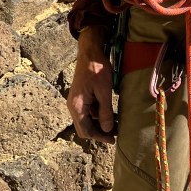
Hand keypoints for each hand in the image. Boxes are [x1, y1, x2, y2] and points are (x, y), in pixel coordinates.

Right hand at [67, 26, 116, 142]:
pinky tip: (111, 113)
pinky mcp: (82, 96)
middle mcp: (74, 106)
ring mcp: (77, 101)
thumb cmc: (97, 69)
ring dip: (100, 123)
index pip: (86, 130)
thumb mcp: (104, 90)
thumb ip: (105, 111)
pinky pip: (89, 110)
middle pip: (85, 127)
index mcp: (76, 106)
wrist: (90, 51)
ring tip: (117, 124)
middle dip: (100, 132)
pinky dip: (99, 114)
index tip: (113, 140)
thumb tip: (107, 129)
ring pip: (88, 119)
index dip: (99, 137)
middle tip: (116, 134)